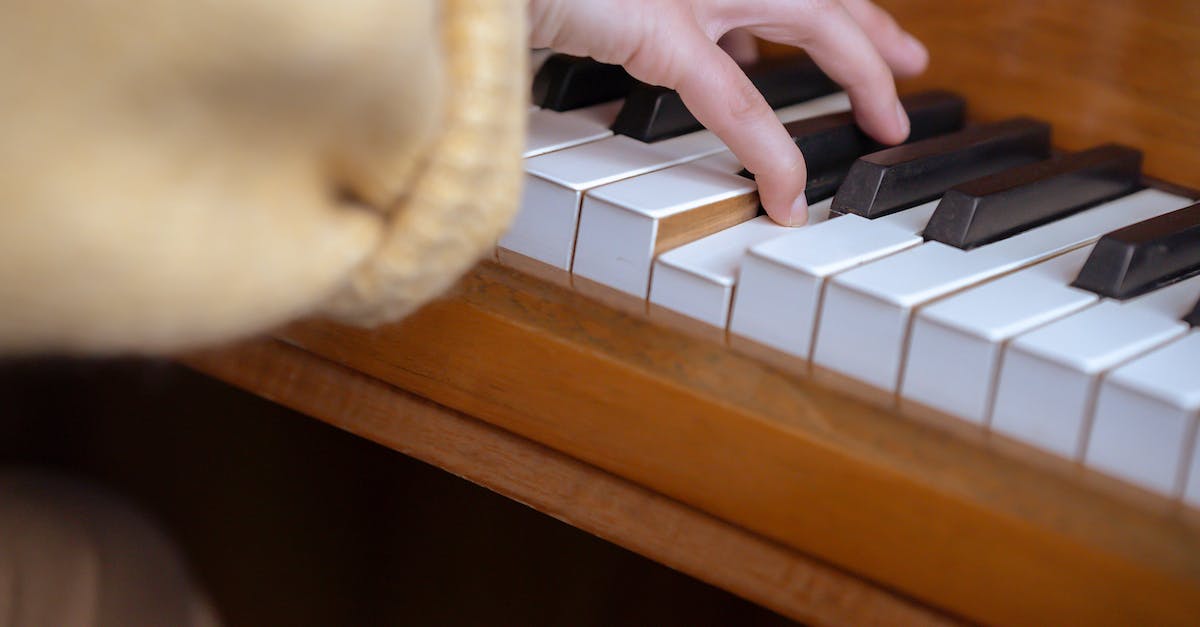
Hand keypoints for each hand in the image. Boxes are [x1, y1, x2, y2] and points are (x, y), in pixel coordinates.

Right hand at [529, 0, 928, 224]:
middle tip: (910, 66)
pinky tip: (788, 198)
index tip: (875, 37)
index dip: (843, 9)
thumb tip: (709, 54)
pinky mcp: (658, 30)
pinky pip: (735, 104)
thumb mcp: (608, 9)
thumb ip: (662, 26)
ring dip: (861, 69)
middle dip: (871, 31)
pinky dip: (770, 155)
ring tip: (889, 120)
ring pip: (810, 17)